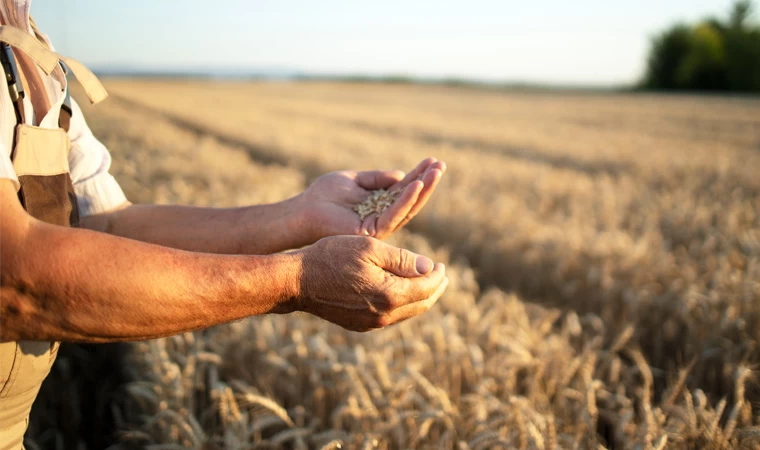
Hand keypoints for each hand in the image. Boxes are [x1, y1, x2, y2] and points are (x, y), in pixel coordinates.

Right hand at [288, 236, 447, 331]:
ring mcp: (371, 324)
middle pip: (421, 304)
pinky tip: (401, 292)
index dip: (438, 275)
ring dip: (420, 298)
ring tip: (426, 283)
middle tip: (441, 275)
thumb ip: (403, 259)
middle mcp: (384, 316)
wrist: (298, 281)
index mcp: (390, 295)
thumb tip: (430, 268)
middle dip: (434, 289)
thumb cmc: (332, 257)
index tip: (442, 264)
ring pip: (407, 313)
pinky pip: (391, 317)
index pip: (426, 288)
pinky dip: (402, 304)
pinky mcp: (360, 325)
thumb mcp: (370, 248)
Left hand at [300, 158, 445, 240]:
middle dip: (427, 182)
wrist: (304, 210)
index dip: (419, 175)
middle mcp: (383, 217)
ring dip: (422, 189)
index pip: (404, 189)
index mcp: (379, 204)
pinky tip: (416, 185)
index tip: (433, 160)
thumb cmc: (324, 195)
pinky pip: (394, 214)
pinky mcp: (372, 231)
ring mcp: (379, 226)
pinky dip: (406, 200)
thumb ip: (377, 178)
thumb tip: (402, 175)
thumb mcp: (355, 179)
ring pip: (407, 208)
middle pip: (411, 200)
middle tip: (441, 165)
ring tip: (435, 172)